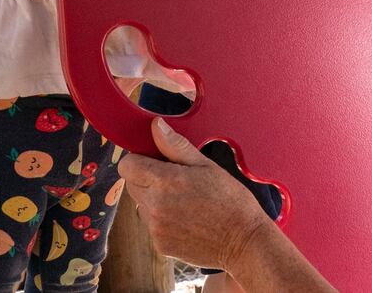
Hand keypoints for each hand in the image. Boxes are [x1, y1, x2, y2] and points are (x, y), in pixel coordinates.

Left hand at [118, 118, 273, 271]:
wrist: (244, 242)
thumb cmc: (230, 200)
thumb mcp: (206, 165)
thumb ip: (175, 145)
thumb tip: (155, 126)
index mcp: (165, 181)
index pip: (127, 165)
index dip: (139, 159)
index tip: (156, 160)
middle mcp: (155, 206)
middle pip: (132, 184)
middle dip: (147, 178)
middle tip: (176, 180)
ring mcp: (156, 228)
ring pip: (142, 205)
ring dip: (155, 200)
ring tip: (186, 202)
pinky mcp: (161, 245)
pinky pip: (153, 225)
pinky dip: (164, 221)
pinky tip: (188, 219)